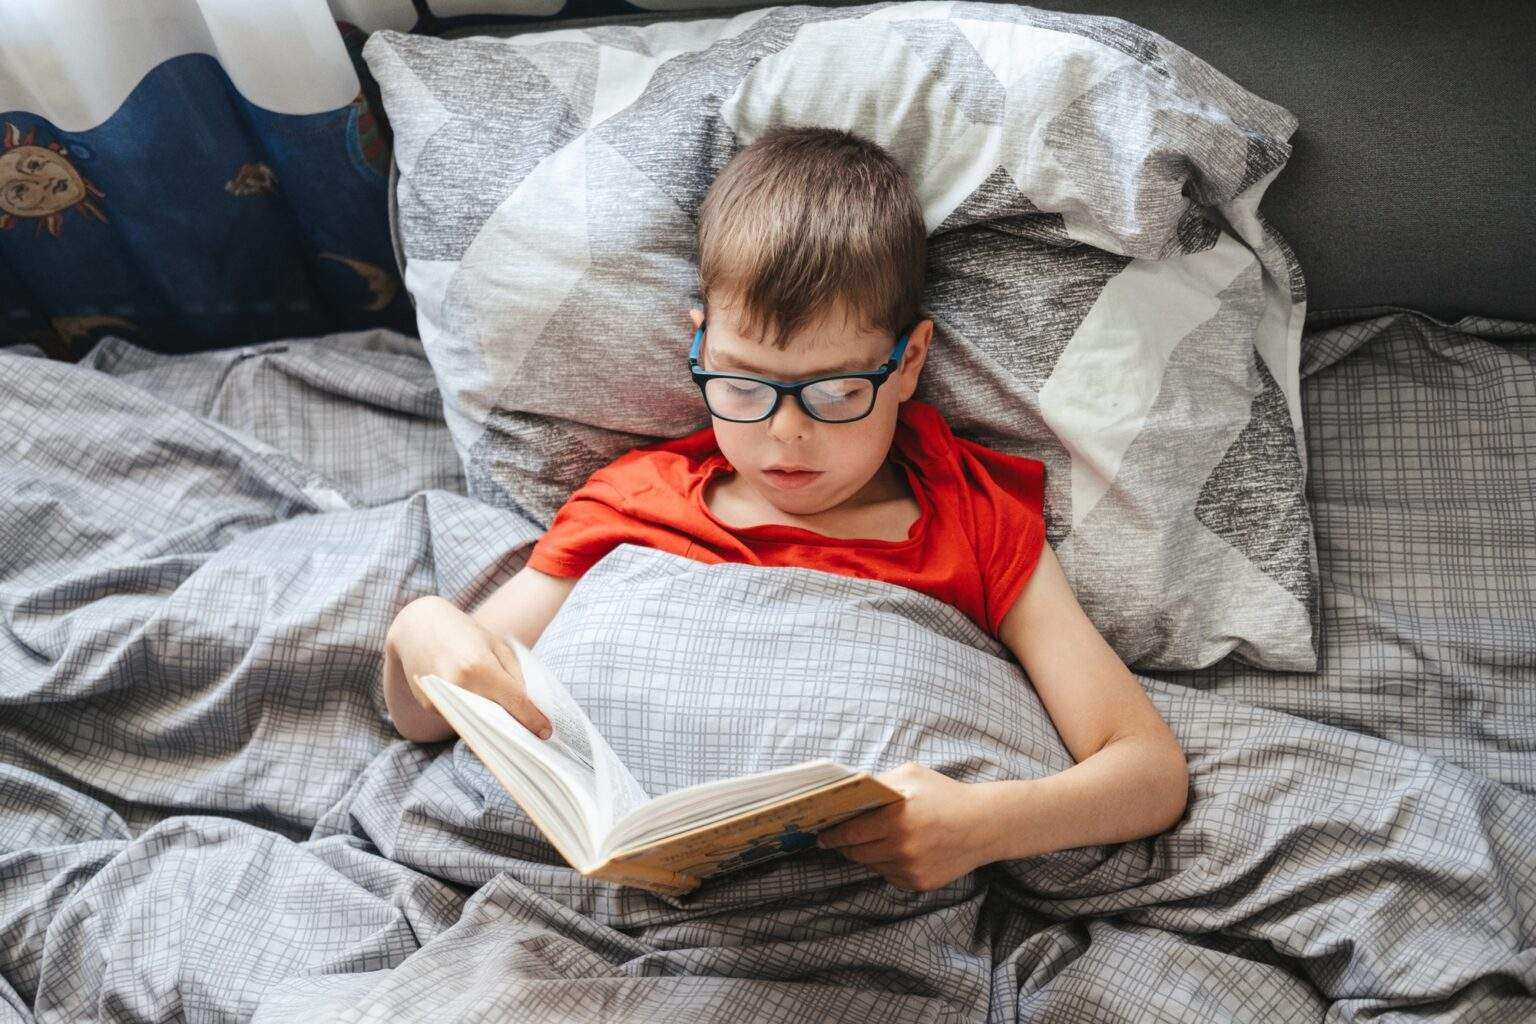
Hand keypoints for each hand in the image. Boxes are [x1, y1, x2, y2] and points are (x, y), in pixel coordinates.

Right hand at [384, 596, 551, 740]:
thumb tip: (529, 706)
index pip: (514, 702)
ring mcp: (441, 698)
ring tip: (512, 724)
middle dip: (516, 725)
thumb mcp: (495, 644)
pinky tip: (483, 711)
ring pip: (478, 722)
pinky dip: (474, 717)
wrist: (417, 626)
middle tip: (533, 731)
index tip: (545, 731)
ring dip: (496, 726)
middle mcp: (458, 685)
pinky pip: (460, 718)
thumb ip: (514, 674)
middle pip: (497, 718)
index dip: (532, 719)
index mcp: (479, 666)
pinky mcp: (430, 706)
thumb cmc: (463, 632)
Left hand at [814, 762, 995, 891]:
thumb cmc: (945, 795)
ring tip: (874, 839)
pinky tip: (899, 849)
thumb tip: (848, 792)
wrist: (984, 825)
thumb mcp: (911, 776)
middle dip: (845, 845)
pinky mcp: (919, 883)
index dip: (831, 834)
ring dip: (867, 854)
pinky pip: (890, 875)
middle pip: (855, 853)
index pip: (849, 832)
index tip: (821, 834)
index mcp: (896, 819)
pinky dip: (888, 864)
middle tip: (838, 838)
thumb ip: (879, 784)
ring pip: (872, 865)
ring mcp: (910, 869)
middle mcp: (901, 848)